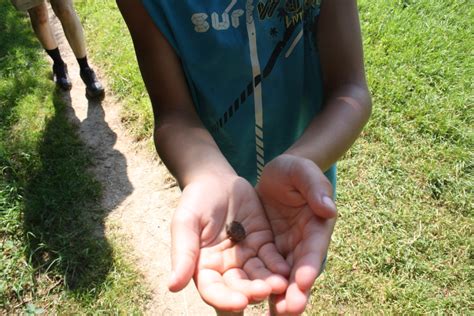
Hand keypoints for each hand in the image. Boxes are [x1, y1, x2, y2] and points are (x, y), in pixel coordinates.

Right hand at [168, 173, 289, 311]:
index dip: (225, 299)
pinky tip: (286, 269)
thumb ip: (183, 253)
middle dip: (252, 292)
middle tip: (265, 290)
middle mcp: (225, 267)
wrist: (216, 180)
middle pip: (239, 287)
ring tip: (280, 283)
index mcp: (203, 267)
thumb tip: (173, 286)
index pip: (213, 290)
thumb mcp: (185, 223)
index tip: (240, 302)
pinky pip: (271, 258)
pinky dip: (278, 265)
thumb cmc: (195, 201)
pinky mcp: (262, 243)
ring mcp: (246, 256)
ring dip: (269, 282)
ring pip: (258, 276)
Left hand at [256, 154, 337, 314]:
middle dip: (296, 291)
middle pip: (300, 270)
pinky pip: (266, 270)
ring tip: (276, 314)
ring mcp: (286, 248)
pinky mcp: (268, 250)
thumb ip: (315, 187)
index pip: (314, 248)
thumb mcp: (303, 172)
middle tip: (289, 310)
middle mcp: (304, 242)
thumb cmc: (294, 171)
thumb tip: (328, 208)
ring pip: (284, 276)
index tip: (304, 281)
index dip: (310, 265)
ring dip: (280, 295)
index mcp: (317, 225)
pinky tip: (255, 301)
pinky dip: (263, 286)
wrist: (275, 175)